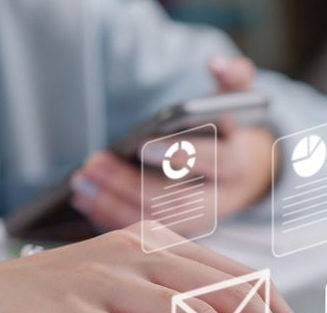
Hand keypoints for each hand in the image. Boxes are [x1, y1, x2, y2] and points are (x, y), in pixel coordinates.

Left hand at [70, 56, 273, 229]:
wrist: (246, 173)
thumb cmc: (230, 129)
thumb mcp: (239, 99)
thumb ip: (234, 77)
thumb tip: (215, 63)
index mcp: (238, 162)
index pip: (216, 162)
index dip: (182, 155)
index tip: (143, 145)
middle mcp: (222, 199)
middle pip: (178, 200)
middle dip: (131, 184)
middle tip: (92, 164)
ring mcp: (199, 221)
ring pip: (158, 222)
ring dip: (114, 205)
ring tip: (80, 183)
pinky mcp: (178, 233)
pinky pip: (145, 235)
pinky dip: (112, 219)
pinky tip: (84, 201)